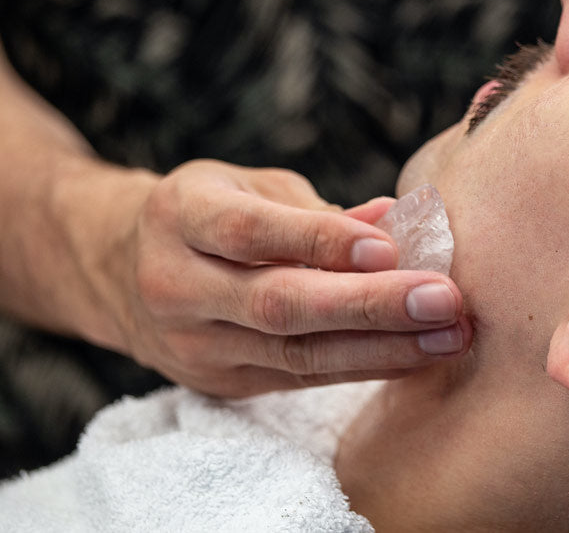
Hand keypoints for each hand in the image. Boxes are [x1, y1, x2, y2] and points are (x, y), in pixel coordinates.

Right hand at [105, 159, 469, 396]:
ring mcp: (194, 344)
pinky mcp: (220, 382)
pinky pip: (298, 378)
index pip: (250, 231)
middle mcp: (177, 284)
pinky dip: (360, 365)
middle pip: (277, 303)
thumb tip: (398, 221)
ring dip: (380, 348)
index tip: (390, 244)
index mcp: (181, 216)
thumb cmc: (206, 213)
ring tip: (448, 336)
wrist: (120, 273)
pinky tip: (414, 354)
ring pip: (294, 355)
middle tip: (443, 300)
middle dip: (368, 305)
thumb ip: (315, 210)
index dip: (320, 240)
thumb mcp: (245, 187)